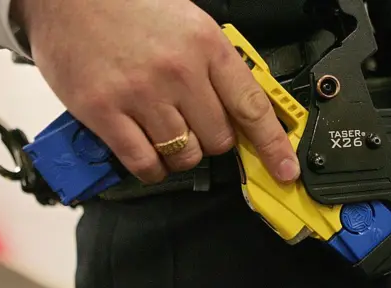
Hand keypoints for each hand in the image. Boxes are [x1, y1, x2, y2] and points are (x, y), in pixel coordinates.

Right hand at [13, 0, 299, 183]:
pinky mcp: (104, 112)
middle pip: (219, 139)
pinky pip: (144, 163)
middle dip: (214, 140)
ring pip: (185, 155)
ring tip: (168, 133)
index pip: (252, 107)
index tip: (285, 169)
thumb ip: (217, 66)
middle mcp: (179, 72)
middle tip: (197, 125)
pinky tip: (150, 154)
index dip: (273, 145)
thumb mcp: (190, 24)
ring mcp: (141, 94)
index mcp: (206, 46)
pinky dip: (153, 168)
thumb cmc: (131, 7)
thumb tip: (242, 110)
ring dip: (182, 154)